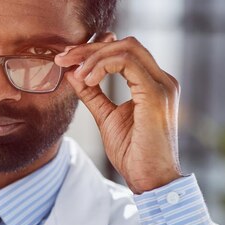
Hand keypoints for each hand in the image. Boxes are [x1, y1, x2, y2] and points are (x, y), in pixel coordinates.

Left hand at [55, 36, 182, 193]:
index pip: (124, 51)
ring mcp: (162, 85)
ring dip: (93, 57)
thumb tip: (72, 73)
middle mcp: (161, 80)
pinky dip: (102, 66)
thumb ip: (92, 94)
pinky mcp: (156, 94)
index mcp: (152, 83)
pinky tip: (87, 80)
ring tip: (75, 73)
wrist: (149, 180)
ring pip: (126, 48)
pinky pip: (127, 63)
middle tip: (62, 58)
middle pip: (125, 44)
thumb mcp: (106, 117)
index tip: (66, 59)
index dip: (93, 50)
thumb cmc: (132, 153)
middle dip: (89, 48)